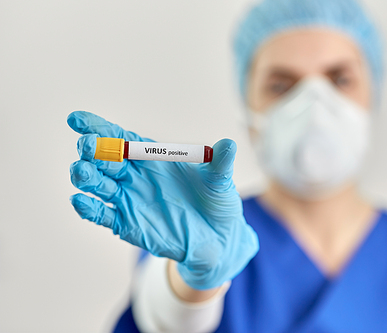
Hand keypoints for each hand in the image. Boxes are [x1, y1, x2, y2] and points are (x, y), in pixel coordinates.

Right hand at [68, 111, 258, 289]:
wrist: (218, 238)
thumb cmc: (218, 202)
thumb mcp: (221, 181)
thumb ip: (221, 163)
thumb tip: (229, 144)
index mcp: (154, 157)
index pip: (121, 138)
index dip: (99, 128)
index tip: (77, 119)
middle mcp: (136, 175)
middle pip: (105, 159)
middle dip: (93, 151)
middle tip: (88, 147)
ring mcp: (129, 199)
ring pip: (98, 184)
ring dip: (86, 177)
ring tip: (82, 171)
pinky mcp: (127, 223)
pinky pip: (102, 215)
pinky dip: (88, 208)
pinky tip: (80, 201)